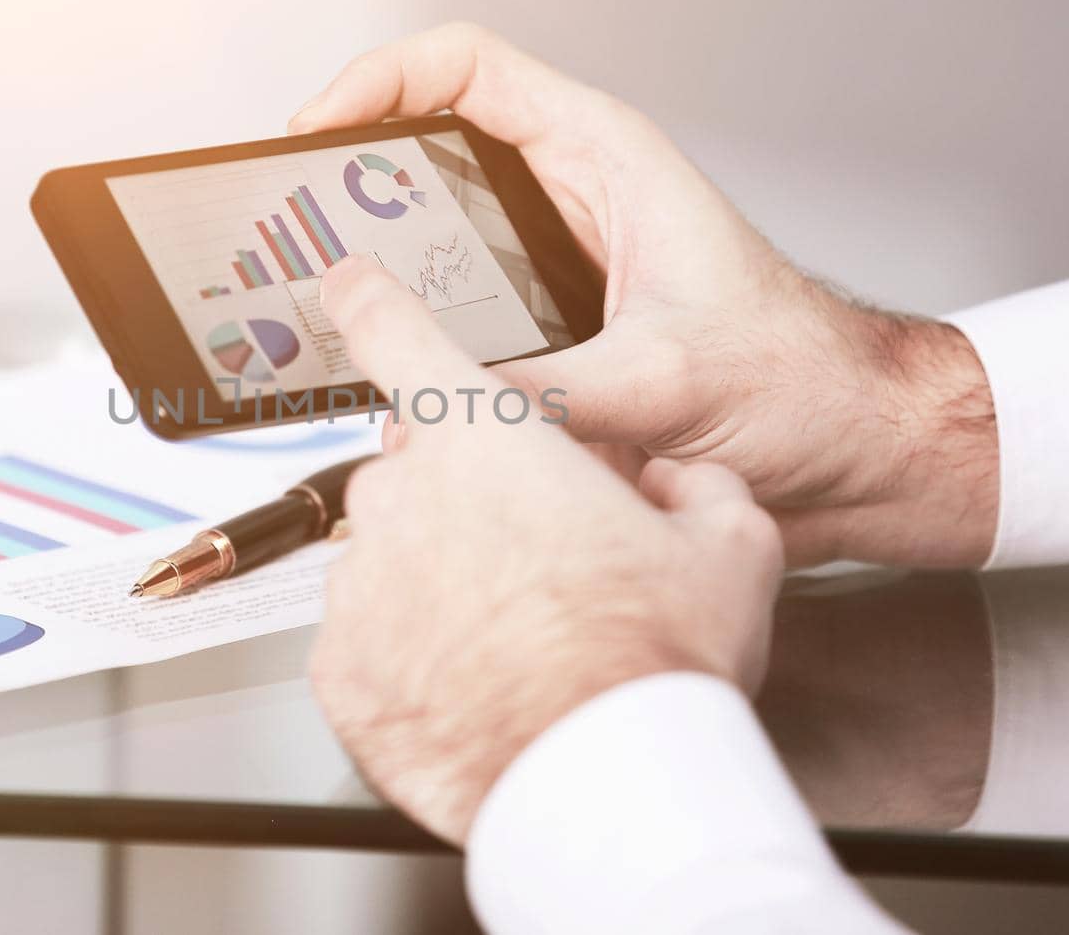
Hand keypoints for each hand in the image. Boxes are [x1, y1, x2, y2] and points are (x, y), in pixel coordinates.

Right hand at [291, 23, 997, 567]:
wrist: (851, 448)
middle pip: (432, 147)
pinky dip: (418, 335)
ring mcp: (557, 265)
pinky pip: (459, 314)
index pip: (465, 68)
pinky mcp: (553, 329)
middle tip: (291, 222)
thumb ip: (552, 392)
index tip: (314, 132)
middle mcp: (573, 199)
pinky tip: (390, 371)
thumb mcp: (666, 380)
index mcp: (604, 158)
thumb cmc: (800, 379)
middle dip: (354, 178)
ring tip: (319, 297)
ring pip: (437, 237)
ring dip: (379, 266)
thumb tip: (450, 404)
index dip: (377, 82)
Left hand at [309, 257, 783, 845]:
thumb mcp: (728, 542)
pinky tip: (478, 684)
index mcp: (483, 438)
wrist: (606, 786)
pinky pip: (369, 641)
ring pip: (394, 558)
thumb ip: (694, 487)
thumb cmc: (653, 659)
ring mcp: (359, 586)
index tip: (346, 282)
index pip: (396, 332)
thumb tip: (680, 487)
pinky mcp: (339, 671)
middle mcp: (402, 497)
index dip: (368, 298)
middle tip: (541, 561)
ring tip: (522, 641)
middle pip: (417, 469)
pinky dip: (411, 656)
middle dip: (469, 499)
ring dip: (441, 582)